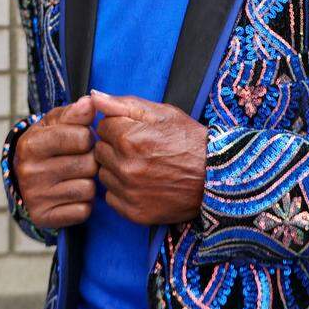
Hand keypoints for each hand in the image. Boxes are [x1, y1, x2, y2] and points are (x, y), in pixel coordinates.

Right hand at [14, 95, 97, 228]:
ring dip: (89, 182)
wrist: (29, 176)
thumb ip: (76, 112)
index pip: (82, 137)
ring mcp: (35, 197)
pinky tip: (72, 194)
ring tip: (76, 176)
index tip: (81, 140)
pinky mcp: (44, 217)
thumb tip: (91, 102)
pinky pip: (83, 210)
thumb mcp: (57, 122)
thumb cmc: (50, 143)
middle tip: (79, 160)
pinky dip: (84, 203)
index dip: (88, 137)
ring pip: (88, 188)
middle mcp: (29, 171)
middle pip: (88, 164)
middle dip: (90, 160)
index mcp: (31, 144)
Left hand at [91, 90, 207, 225]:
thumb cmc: (189, 140)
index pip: (102, 126)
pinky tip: (141, 184)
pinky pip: (111, 197)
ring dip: (116, 169)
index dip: (119, 126)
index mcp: (129, 138)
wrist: (215, 177)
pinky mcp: (134, 212)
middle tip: (140, 149)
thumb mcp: (161, 113)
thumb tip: (93, 97)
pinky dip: (122, 191)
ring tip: (141, 166)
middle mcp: (126, 167)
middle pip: (99, 151)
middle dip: (115, 147)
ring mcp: (129, 192)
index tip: (136, 131)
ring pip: (103, 174)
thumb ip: (123, 104)